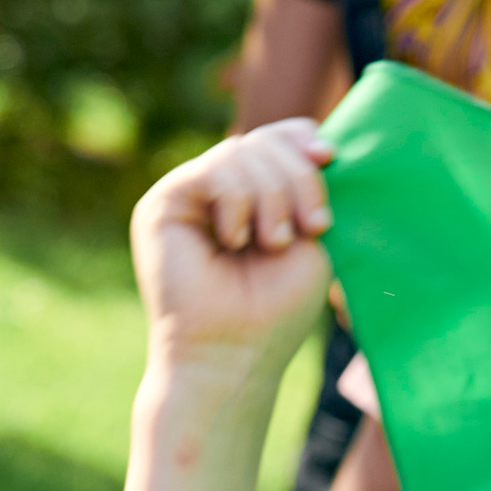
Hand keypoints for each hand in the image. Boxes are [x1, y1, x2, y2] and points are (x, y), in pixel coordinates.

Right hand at [131, 120, 334, 366]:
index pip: (277, 137)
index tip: (329, 158)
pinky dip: (237, 204)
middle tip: (312, 227)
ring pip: (241, 151)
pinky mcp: (161, 205)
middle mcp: (217, 190)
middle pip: (264, 140)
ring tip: (272, 244)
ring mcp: (187, 195)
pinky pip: (213, 172)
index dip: (302, 138)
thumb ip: (306, 184)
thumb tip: (315, 139)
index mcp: (252, 195)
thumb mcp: (308, 235)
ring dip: (273, 198)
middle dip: (299, 178)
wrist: (234, 353)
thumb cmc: (276, 306)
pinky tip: (234, 242)